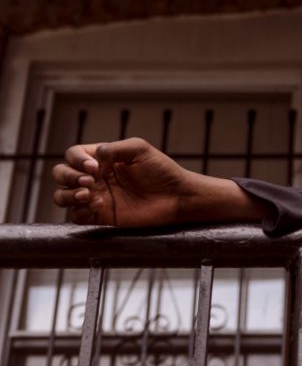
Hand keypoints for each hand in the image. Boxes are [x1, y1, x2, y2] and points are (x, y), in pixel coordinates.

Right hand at [52, 138, 192, 226]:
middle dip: (68, 176)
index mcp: (102, 159)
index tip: (94, 167)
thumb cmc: (162, 170)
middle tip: (90, 180)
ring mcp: (96, 197)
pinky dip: (79, 210)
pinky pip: (75, 216)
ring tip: (88, 194)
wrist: (176, 197)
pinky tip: (98, 205)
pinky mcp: (101, 216)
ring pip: (62, 196)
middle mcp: (95, 177)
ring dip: (68, 194)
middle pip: (61, 174)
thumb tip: (94, 154)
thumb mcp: (139, 149)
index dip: (77, 159)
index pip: (74, 154)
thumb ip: (114, 149)